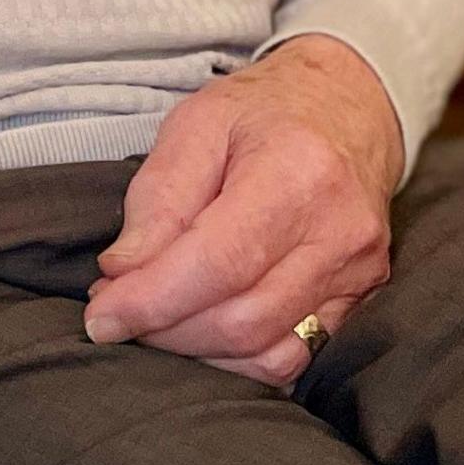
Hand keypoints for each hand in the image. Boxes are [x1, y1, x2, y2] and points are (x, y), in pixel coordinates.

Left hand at [84, 36, 403, 385]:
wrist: (349, 106)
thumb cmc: (264, 112)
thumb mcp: (195, 125)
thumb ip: (157, 200)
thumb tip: (122, 274)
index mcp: (297, 173)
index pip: (218, 264)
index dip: (152, 300)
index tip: (101, 316)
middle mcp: (339, 232)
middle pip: (243, 320)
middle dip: (165, 329)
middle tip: (118, 308)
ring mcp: (359, 273)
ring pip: (270, 353)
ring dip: (197, 350)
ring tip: (158, 315)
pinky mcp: (363, 300)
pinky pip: (295, 357)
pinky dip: (238, 358)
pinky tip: (203, 328)